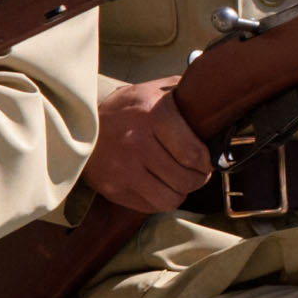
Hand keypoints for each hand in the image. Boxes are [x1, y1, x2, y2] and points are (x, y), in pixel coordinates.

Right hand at [88, 78, 213, 213]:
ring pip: (171, 198)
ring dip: (180, 192)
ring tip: (178, 180)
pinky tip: (158, 184)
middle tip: (196, 172)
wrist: (80, 126)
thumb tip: (218, 99)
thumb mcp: (153, 90)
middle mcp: (137, 143)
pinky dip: (160, 199)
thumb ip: (185, 93)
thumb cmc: (125, 109)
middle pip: (186, 179)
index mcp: (152, 115)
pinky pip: (152, 206)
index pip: (193, 153)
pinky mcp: (114, 188)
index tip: (206, 160)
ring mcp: (124, 169)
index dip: (207, 162)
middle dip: (198, 178)